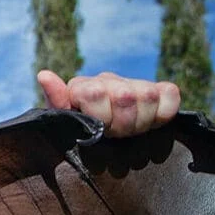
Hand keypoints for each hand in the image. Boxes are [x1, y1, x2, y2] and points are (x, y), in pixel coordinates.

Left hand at [37, 70, 179, 137]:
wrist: (101, 140)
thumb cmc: (78, 134)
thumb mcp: (62, 123)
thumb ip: (56, 101)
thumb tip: (44, 74)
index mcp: (82, 87)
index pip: (95, 93)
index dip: (101, 118)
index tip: (98, 129)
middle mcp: (108, 80)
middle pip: (124, 97)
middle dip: (122, 124)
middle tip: (116, 133)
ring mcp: (135, 84)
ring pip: (146, 96)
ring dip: (141, 121)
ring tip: (130, 129)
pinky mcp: (160, 90)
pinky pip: (170, 94)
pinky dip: (164, 111)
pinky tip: (150, 118)